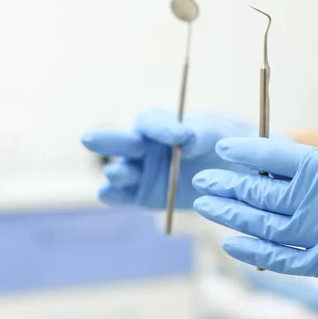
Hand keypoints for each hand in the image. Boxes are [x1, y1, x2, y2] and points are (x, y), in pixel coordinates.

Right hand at [81, 109, 265, 208]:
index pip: (152, 122)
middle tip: (89, 138)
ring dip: (117, 172)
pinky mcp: (139, 195)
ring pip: (119, 170)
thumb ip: (200, 134)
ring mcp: (138, 172)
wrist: (228, 172)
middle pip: (121, 142)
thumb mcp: (217, 135)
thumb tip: (186, 138)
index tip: (181, 137)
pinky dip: (113, 196)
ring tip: (118, 173)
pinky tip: (109, 194)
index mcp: (160, 125)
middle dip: (107, 140)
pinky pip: (121, 196)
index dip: (162, 128)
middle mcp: (143, 146)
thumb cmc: (220, 143)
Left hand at [192, 137, 317, 278]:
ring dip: (231, 213)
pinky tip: (229, 243)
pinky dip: (253, 251)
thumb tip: (271, 164)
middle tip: (204, 181)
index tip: (223, 148)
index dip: (244, 150)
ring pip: (262, 222)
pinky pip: (281, 258)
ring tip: (206, 205)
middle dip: (227, 185)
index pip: (272, 153)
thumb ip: (312, 168)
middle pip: (260, 189)